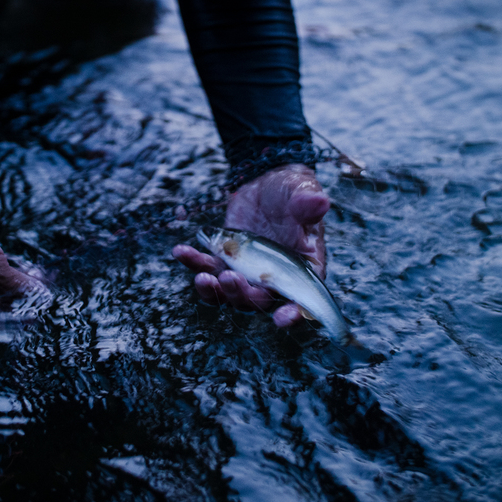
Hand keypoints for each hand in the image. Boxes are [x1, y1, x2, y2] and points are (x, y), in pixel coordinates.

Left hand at [173, 164, 329, 327]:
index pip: (302, 300)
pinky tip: (181, 251)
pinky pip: (206, 269)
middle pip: (257, 301)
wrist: (266, 183)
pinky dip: (192, 263)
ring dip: (213, 291)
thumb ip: (307, 201)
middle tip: (230, 278)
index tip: (282, 319)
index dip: (294, 313)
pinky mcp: (223, 261)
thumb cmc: (292, 191)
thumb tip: (320, 201)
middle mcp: (273, 279)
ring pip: (227, 294)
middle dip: (242, 295)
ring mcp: (246, 273)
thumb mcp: (301, 192)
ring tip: (202, 276)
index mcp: (301, 270)